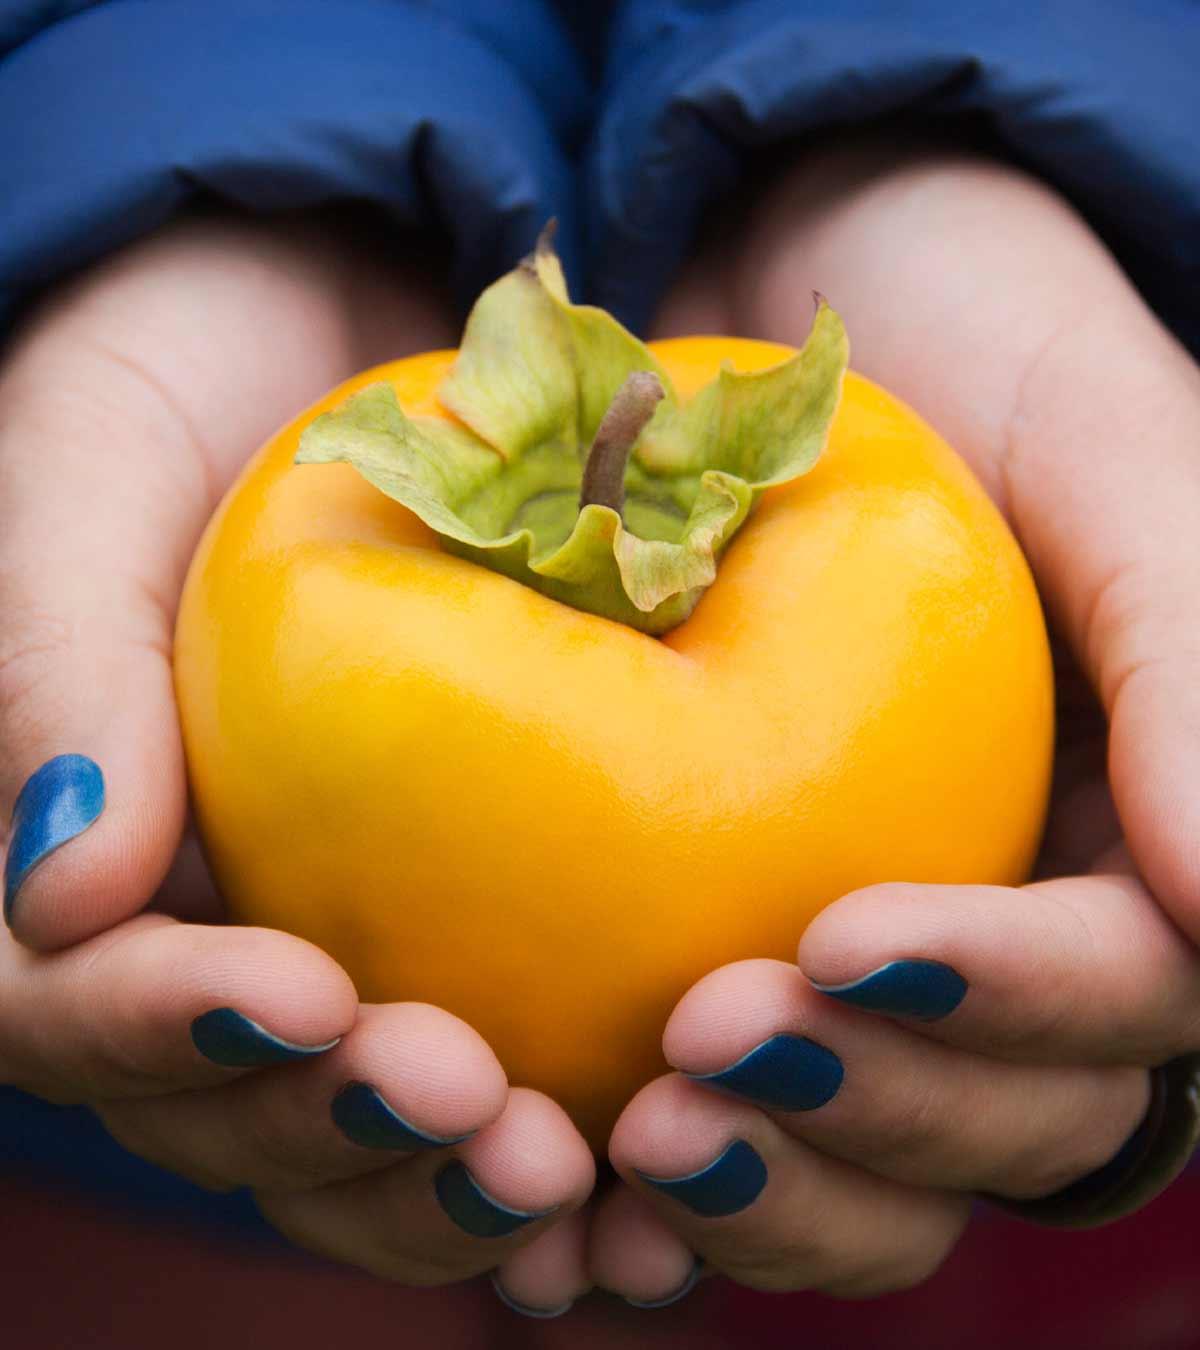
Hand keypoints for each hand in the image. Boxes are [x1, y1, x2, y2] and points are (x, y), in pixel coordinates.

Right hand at [0, 210, 593, 1288]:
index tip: (302, 997)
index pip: (76, 1008)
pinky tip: (660, 1155)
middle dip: (342, 1137)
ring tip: (572, 1176)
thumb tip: (61, 894)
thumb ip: (58, 669)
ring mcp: (342, 919)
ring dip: (454, 1180)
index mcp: (86, 854)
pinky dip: (575, 1124)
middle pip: (236, 1109)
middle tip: (480, 1113)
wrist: (324, 318)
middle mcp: (205, 920)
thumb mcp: (89, 475)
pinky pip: (513, 1042)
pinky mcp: (476, 898)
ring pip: (366, 1125)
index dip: (172, 1037)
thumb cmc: (177, 383)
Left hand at [586, 133, 1199, 1302]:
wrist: (790, 304)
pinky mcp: (728, 937)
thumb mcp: (1106, 452)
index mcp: (1130, 836)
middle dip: (869, 1110)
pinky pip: (724, 1110)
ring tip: (634, 1139)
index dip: (1005, 1002)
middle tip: (705, 1052)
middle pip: (1000, 1116)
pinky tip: (565, 1191)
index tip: (844, 935)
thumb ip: (1189, 659)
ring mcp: (873, 947)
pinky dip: (659, 1178)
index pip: (1126, 990)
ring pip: (868, 1158)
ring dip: (765, 1183)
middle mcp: (1017, 923)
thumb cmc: (978, 351)